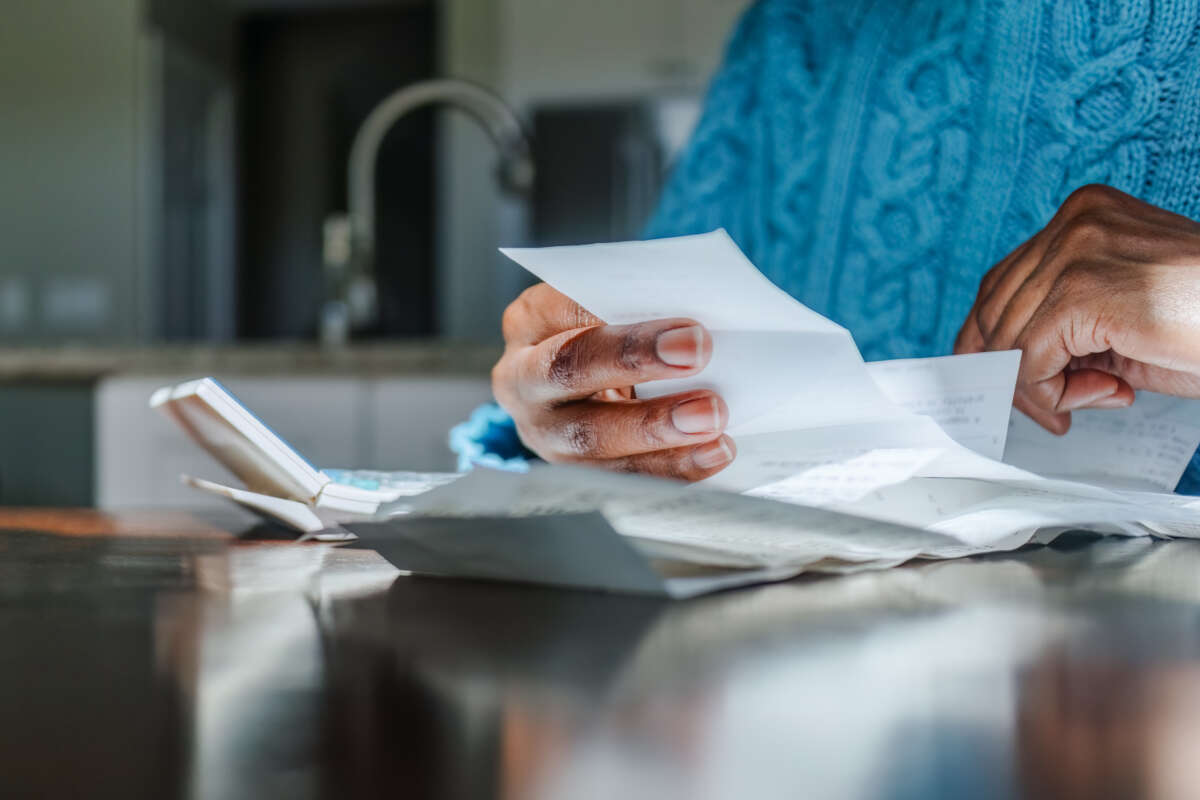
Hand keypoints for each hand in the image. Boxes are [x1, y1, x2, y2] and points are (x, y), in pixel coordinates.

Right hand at [492, 283, 734, 479]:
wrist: (591, 381)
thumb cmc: (609, 333)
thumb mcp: (610, 308)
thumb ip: (639, 305)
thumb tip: (694, 319)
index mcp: (530, 321)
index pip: (569, 311)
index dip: (625, 320)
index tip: (689, 330)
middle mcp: (522, 378)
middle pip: (568, 371)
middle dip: (635, 363)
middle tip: (697, 357)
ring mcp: (541, 431)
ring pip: (590, 438)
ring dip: (657, 430)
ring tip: (713, 420)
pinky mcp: (572, 470)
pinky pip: (620, 477)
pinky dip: (671, 467)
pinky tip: (713, 453)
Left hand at [955, 184, 1199, 432]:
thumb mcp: (1122, 315)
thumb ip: (1064, 324)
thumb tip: (1006, 363)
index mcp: (1084, 215)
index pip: (1002, 282)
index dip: (996, 340)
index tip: (1020, 382)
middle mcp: (1075, 222)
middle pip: (993, 310)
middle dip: (1016, 370)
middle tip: (1058, 405)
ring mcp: (1078, 251)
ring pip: (1008, 339)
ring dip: (1042, 388)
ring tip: (1098, 396)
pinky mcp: (1085, 292)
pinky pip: (1029, 359)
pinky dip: (1052, 393)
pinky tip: (1106, 396)